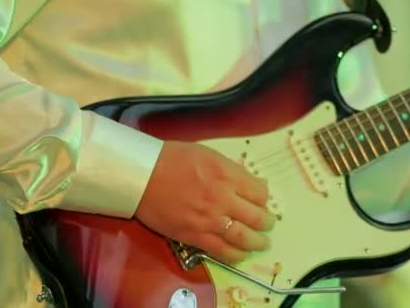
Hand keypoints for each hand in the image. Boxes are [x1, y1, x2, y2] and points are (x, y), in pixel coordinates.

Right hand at [135, 141, 274, 263]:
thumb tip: (254, 183)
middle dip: (267, 222)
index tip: (261, 201)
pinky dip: (236, 254)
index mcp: (227, 175)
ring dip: (258, 242)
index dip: (263, 198)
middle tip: (268, 223)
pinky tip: (241, 253)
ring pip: (244, 238)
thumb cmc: (173, 159)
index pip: (260, 192)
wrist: (141, 175)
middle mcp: (223, 198)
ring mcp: (209, 220)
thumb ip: (233, 170)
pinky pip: (222, 251)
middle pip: (257, 217)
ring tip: (262, 242)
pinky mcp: (194, 236)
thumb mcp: (209, 155)